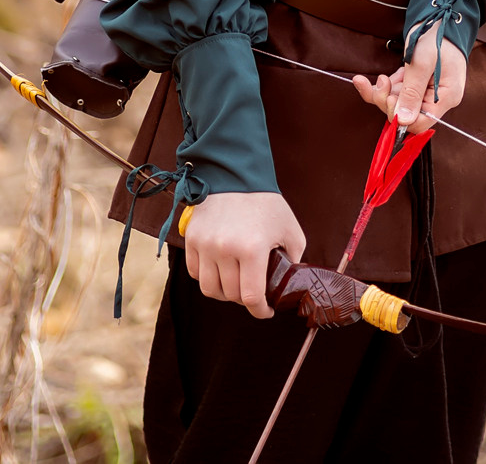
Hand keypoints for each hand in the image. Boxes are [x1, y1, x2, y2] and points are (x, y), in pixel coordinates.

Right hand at [182, 192, 306, 318]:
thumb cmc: (265, 203)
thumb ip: (293, 258)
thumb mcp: (290, 229)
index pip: (251, 296)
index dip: (260, 311)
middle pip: (231, 295)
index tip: (267, 311)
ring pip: (210, 289)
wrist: (235, 175)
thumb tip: (288, 283)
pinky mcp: (192, 239)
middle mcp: (225, 249)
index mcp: (252, 248)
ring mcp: (205, 245)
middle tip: (254, 292)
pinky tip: (220, 271)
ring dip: (224, 293)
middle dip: (245, 299)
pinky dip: (208, 278)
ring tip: (235, 284)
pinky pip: (195, 273)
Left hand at [352, 26, 466, 132]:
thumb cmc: (436, 36)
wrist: (440, 16)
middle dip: (387, 100)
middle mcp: (436, 98)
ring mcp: (425, 91)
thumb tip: (403, 120)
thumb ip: (412, 92)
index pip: (420, 122)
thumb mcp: (422, 63)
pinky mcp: (414, 83)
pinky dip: (381, 86)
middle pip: (406, 113)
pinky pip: (395, 91)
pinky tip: (364, 80)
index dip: (401, 115)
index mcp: (446, 97)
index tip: (390, 98)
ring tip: (374, 78)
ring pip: (396, 102)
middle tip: (382, 81)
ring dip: (381, 92)